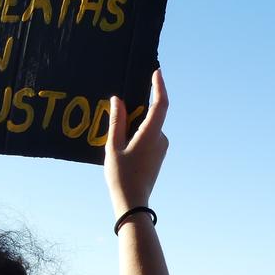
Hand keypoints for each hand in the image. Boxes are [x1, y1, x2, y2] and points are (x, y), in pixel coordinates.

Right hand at [105, 68, 168, 217]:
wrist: (133, 203)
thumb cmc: (121, 175)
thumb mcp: (113, 146)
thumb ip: (116, 121)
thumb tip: (118, 99)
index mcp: (151, 134)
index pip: (160, 103)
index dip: (159, 85)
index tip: (156, 71)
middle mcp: (161, 138)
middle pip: (151, 114)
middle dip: (136, 109)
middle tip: (117, 109)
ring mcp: (161, 148)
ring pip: (148, 127)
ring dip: (134, 124)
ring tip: (115, 137)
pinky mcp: (158, 155)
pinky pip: (148, 136)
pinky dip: (136, 134)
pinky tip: (122, 146)